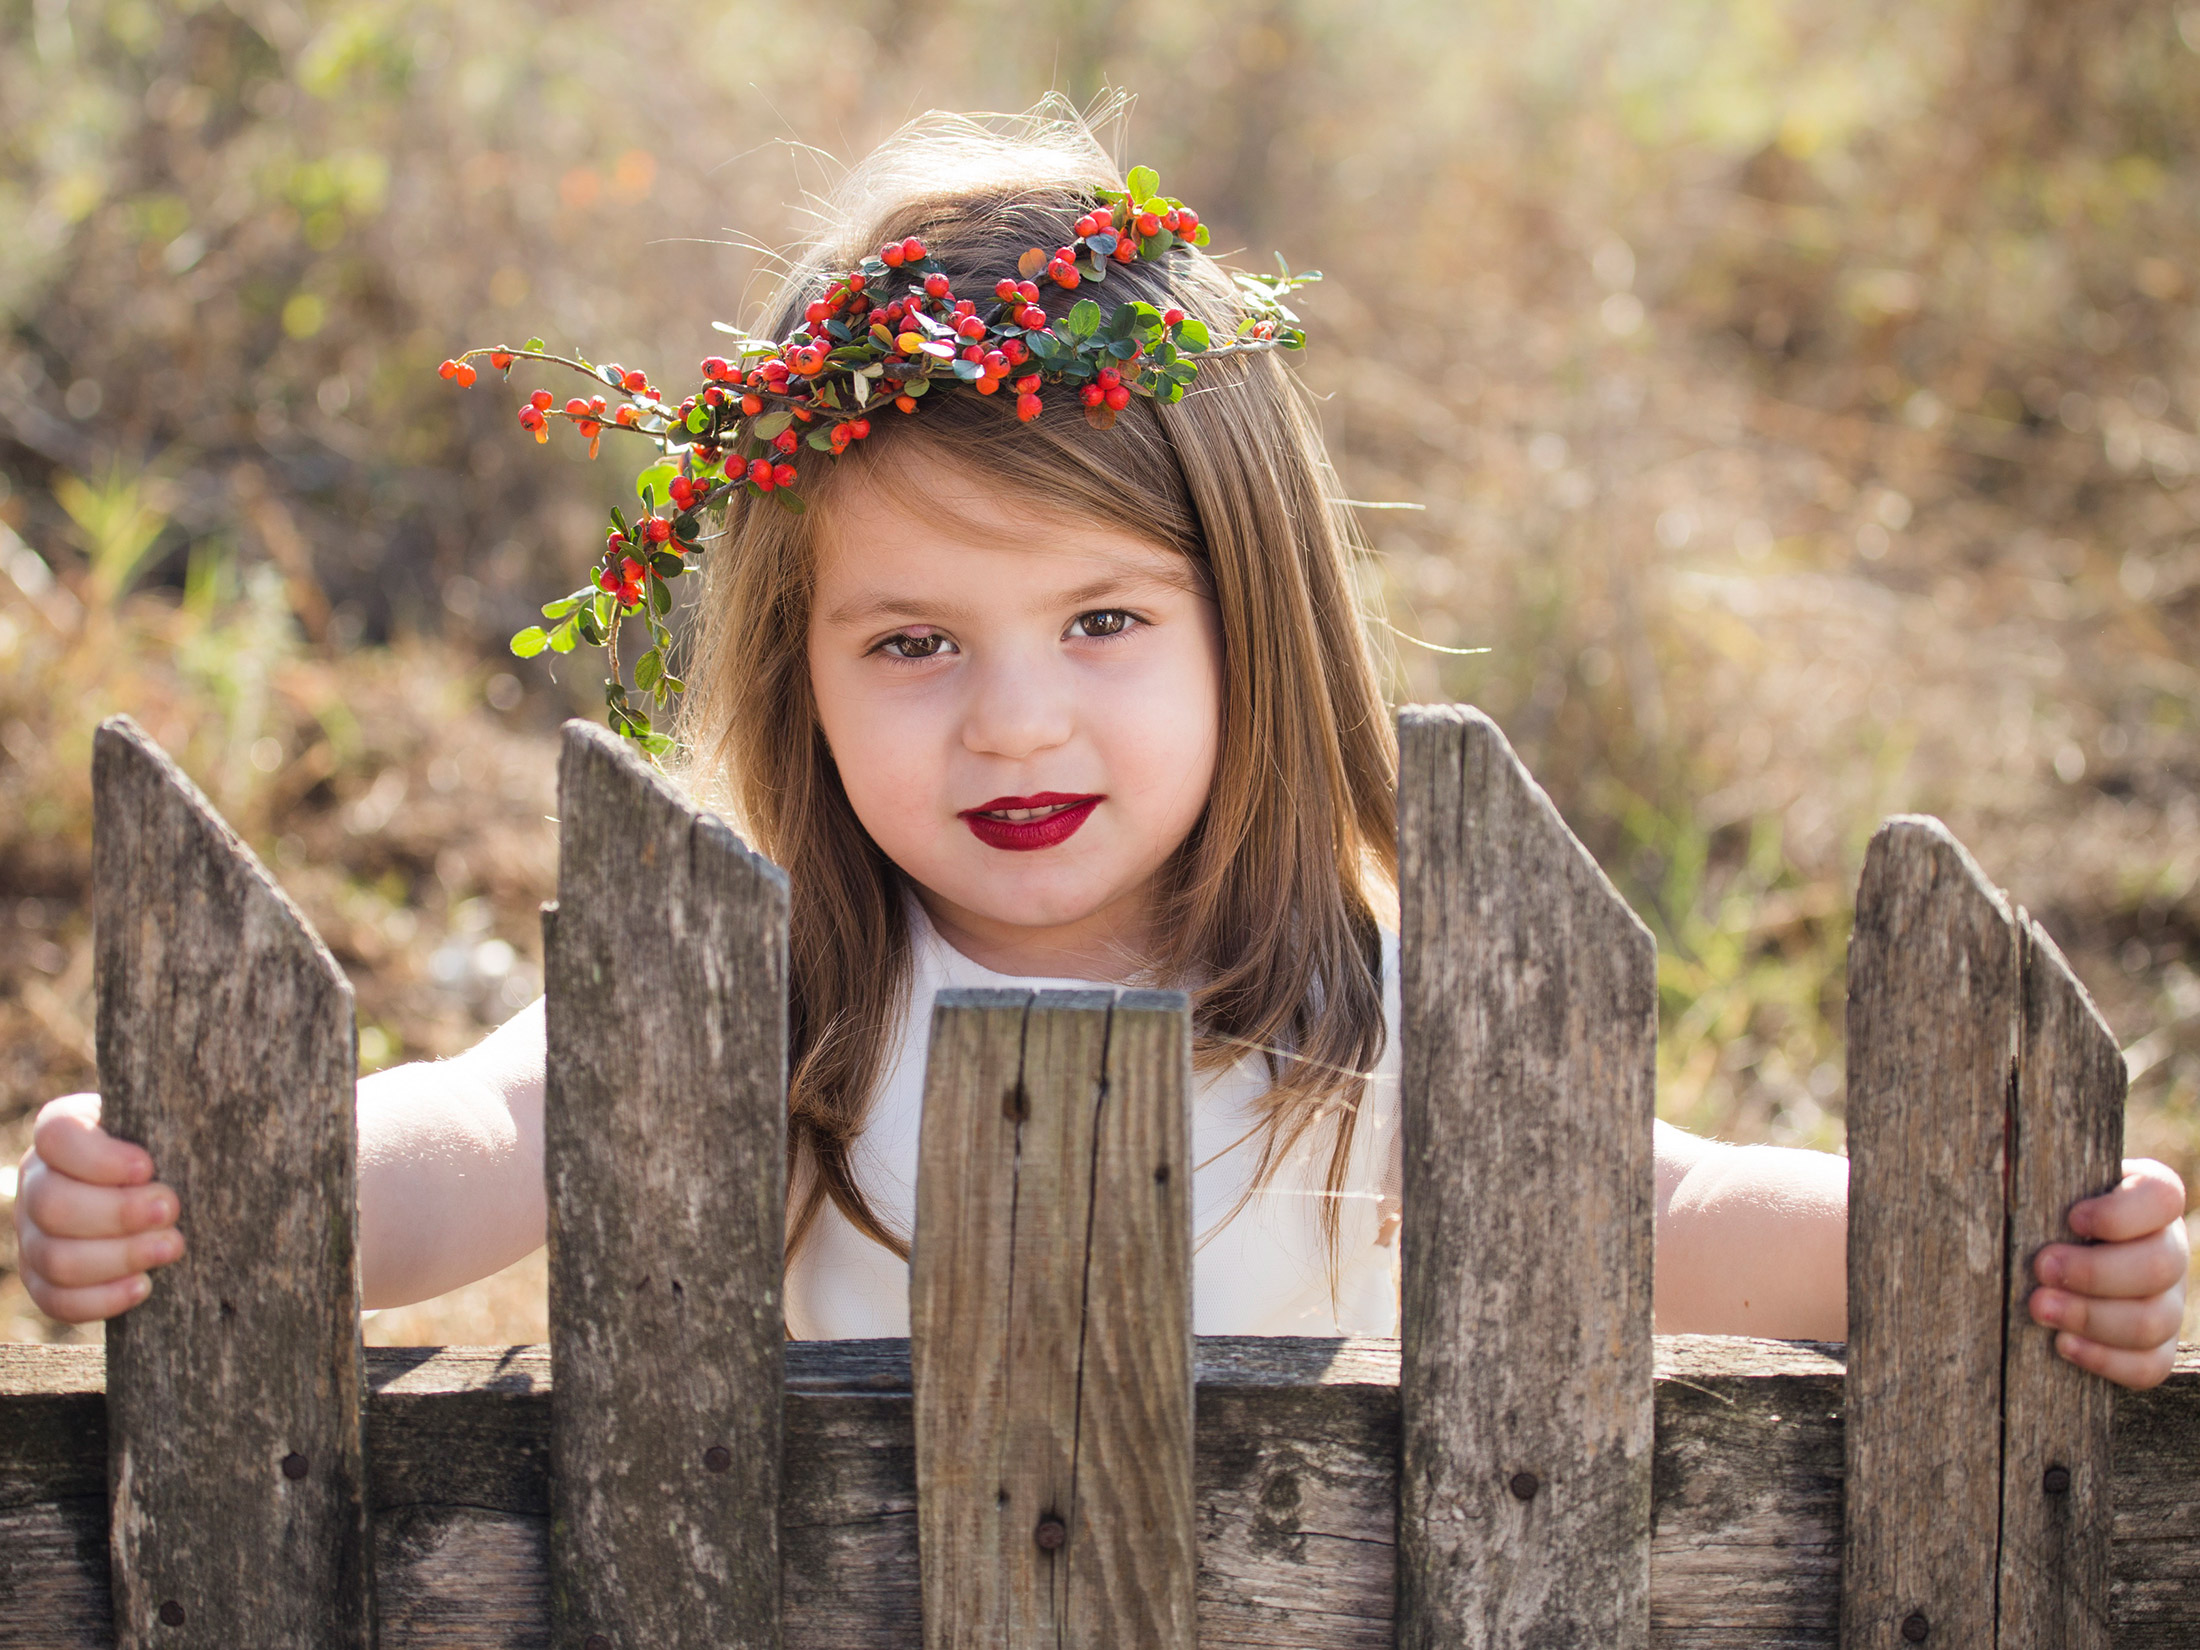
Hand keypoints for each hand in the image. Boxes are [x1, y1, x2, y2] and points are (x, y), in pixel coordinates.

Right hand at [14, 1094, 185, 1322]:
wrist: (169, 1193)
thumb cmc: (178, 1147)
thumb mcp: (175, 1122)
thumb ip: (179, 1117)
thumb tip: (208, 1115)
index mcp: (62, 1132)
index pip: (57, 1136)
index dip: (99, 1158)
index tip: (149, 1168)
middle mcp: (38, 1181)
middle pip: (52, 1205)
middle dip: (118, 1213)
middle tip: (171, 1210)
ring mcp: (33, 1233)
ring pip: (54, 1258)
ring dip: (118, 1257)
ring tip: (171, 1246)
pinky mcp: (43, 1278)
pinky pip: (55, 1300)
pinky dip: (101, 1299)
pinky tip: (144, 1285)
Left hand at [2028, 1158, 2188, 1389]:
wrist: (2038, 1255)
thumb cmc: (2034, 1209)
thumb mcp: (2040, 1183)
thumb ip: (2037, 1180)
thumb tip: (1998, 1170)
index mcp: (2149, 1200)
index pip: (2163, 1198)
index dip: (2122, 1213)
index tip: (2072, 1219)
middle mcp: (2168, 1249)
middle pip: (2161, 1266)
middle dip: (2095, 1272)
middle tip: (2041, 1268)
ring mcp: (2168, 1300)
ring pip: (2154, 1320)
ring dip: (2092, 1317)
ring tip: (2039, 1308)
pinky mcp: (2156, 1345)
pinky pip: (2150, 1365)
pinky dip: (2106, 1359)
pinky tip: (2063, 1345)